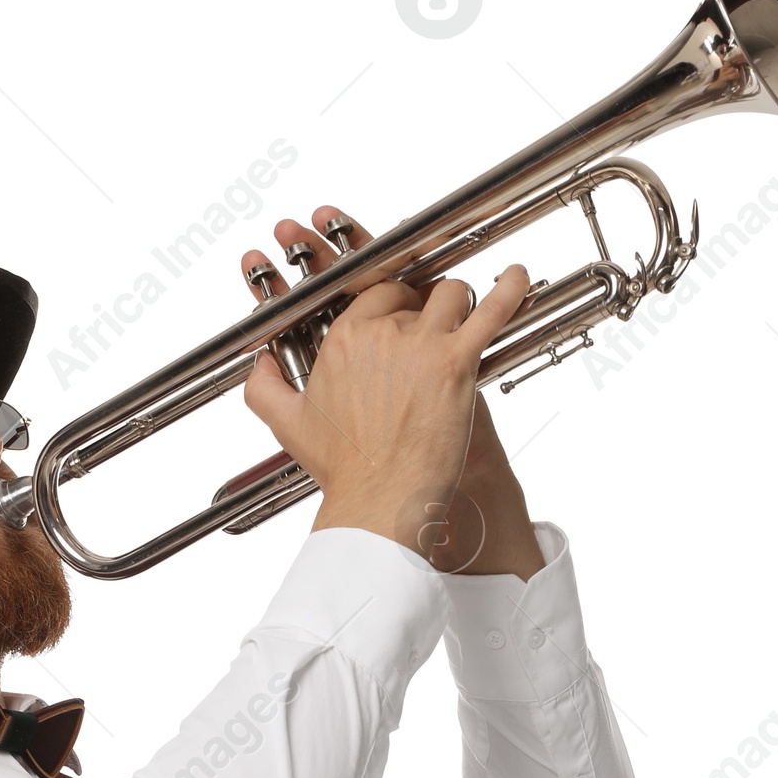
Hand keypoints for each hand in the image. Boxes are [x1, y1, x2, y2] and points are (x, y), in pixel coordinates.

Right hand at [240, 206, 543, 578]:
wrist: (380, 501)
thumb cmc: (344, 469)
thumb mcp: (289, 424)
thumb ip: (264, 388)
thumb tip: (259, 365)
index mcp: (344, 339)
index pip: (377, 293)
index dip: (394, 303)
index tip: (401, 315)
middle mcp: (380, 333)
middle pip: (416, 293)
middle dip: (426, 308)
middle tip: (433, 332)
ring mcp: (420, 344)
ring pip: (451, 294)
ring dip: (460, 305)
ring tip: (466, 321)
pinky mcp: (456, 362)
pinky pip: (491, 312)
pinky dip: (509, 290)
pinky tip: (518, 276)